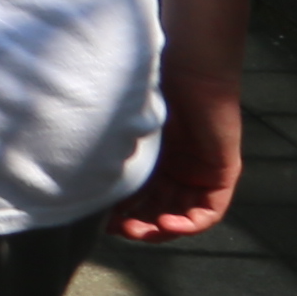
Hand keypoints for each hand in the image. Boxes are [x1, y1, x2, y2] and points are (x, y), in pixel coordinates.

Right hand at [113, 64, 244, 239]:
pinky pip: (209, 211)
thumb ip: (113, 146)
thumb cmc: (151, 82)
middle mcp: (177, 166)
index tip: (100, 220)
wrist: (188, 65)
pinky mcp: (222, 173)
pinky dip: (190, 223)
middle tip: (119, 230)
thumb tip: (74, 172)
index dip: (122, 211)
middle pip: (159, 209)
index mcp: (154, 155)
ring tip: (139, 230)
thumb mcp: (127, 122)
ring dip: (161, 228)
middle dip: (138, 223)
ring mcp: (200, 171)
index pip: (139, 194)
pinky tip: (167, 224)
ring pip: (182, 215)